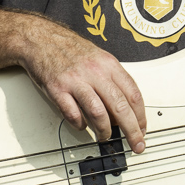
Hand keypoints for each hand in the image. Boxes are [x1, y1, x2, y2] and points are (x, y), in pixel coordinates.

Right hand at [18, 18, 147, 151]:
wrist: (41, 39)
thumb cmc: (71, 50)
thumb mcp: (100, 58)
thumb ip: (113, 80)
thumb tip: (126, 108)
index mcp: (109, 65)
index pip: (133, 94)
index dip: (141, 116)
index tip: (143, 129)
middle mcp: (95, 72)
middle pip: (120, 107)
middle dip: (132, 130)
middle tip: (136, 144)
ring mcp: (76, 81)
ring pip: (99, 113)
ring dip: (105, 131)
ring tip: (106, 137)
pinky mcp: (57, 89)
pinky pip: (73, 114)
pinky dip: (80, 125)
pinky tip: (82, 126)